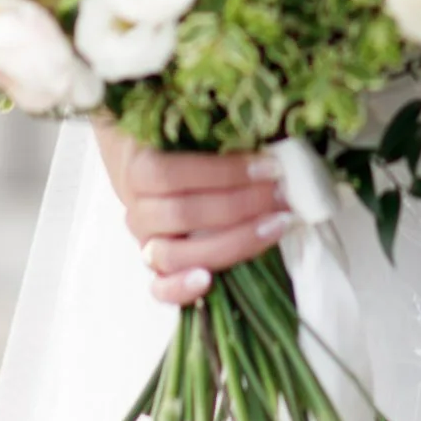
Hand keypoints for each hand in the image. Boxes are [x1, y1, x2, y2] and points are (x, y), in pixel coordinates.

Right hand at [96, 126, 292, 306]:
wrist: (150, 166)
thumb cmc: (181, 146)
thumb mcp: (191, 131)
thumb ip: (219, 136)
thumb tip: (269, 145)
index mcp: (139, 168)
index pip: (172, 174)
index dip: (223, 172)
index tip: (270, 167)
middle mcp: (138, 209)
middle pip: (182, 214)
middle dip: (240, 205)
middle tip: (282, 195)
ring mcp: (146, 243)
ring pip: (174, 254)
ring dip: (231, 242)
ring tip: (275, 227)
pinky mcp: (158, 271)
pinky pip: (160, 290)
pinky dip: (181, 289)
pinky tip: (209, 281)